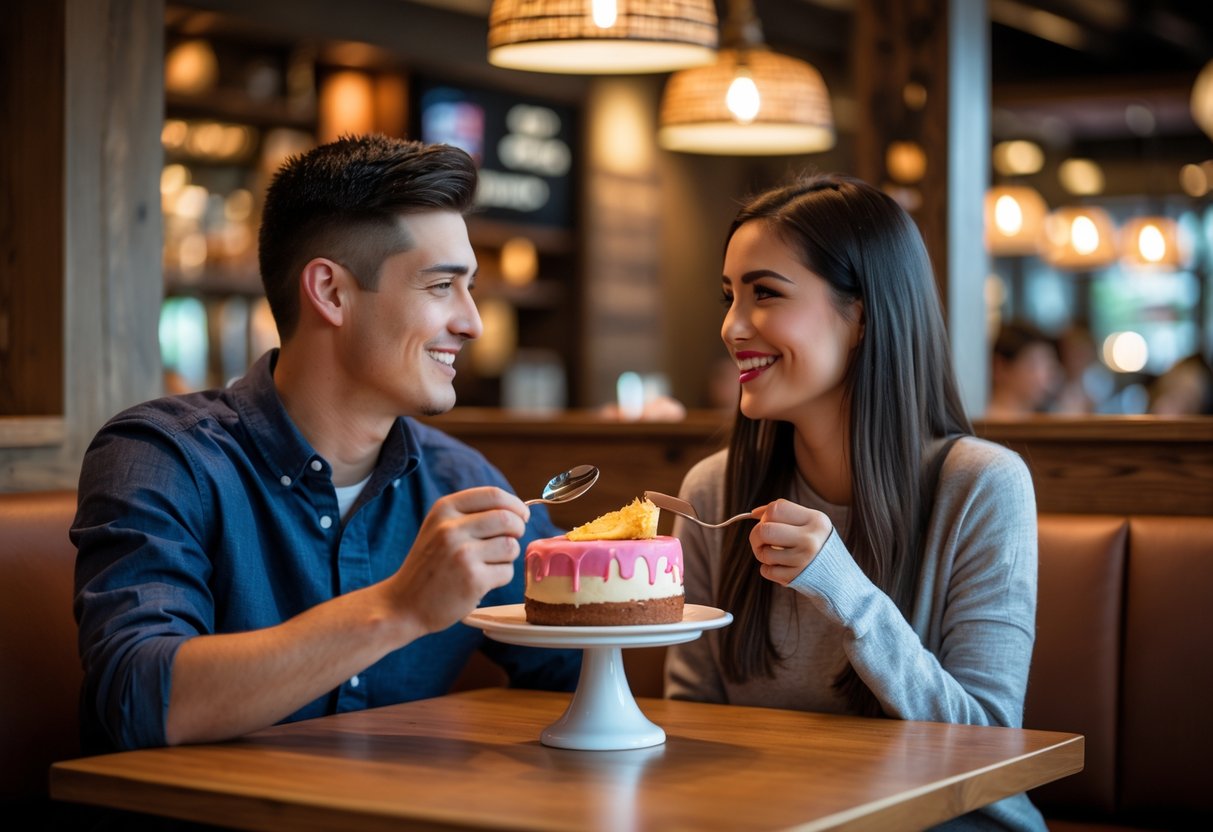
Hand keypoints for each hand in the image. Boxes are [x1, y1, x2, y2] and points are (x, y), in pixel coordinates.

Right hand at [388, 486, 528, 633]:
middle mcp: (451, 528)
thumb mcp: (438, 528)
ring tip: (489, 564)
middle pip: (507, 519)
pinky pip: (507, 572)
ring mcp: (462, 554)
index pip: (493, 495)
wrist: (403, 604)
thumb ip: (471, 515)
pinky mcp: (473, 580)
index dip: (515, 504)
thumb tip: (517, 511)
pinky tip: (482, 581)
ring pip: (510, 546)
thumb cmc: (429, 566)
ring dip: (508, 556)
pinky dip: (501, 577)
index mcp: (444, 509)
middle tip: (510, 541)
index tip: (521, 515)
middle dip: (518, 530)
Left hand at [748, 499, 832, 585]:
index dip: (765, 515)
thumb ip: (784, 515)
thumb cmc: (817, 545)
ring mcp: (804, 560)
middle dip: (756, 536)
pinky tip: (781, 567)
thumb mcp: (809, 524)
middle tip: (761, 541)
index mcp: (816, 520)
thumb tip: (754, 513)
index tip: (767, 522)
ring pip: (764, 553)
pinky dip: (768, 569)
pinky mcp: (796, 577)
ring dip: (762, 554)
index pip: (776, 508)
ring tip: (774, 555)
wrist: (838, 577)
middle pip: (765, 530)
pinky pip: (766, 571)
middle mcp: (811, 539)